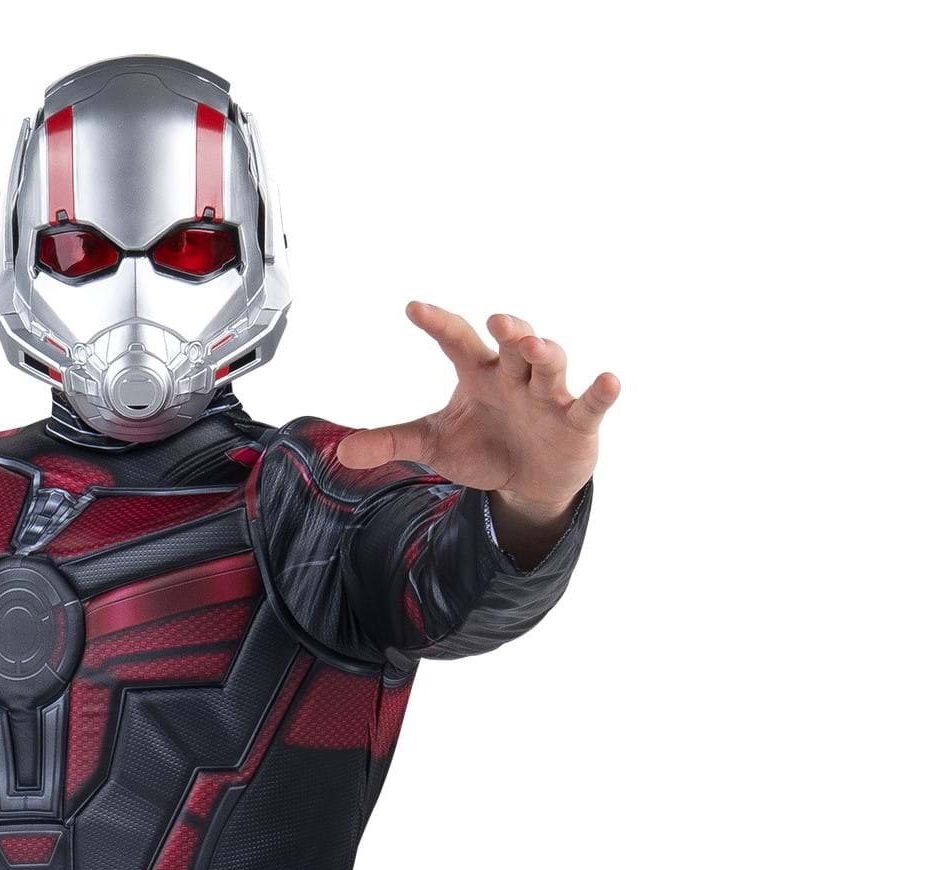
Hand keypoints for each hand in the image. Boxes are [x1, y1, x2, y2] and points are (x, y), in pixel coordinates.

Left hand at [338, 302, 619, 552]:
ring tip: (536, 345)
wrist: (528, 481)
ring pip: (550, 363)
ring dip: (545, 351)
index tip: (413, 309)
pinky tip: (609, 380)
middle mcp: (514, 374)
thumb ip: (391, 443)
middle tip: (495, 322)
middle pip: (512, 343)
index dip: (437, 324)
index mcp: (478, 373)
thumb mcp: (434, 445)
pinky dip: (601, 391)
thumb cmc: (484, 446)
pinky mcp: (577, 420)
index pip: (455, 340)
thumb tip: (341, 450)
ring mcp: (548, 394)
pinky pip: (591, 402)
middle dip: (508, 330)